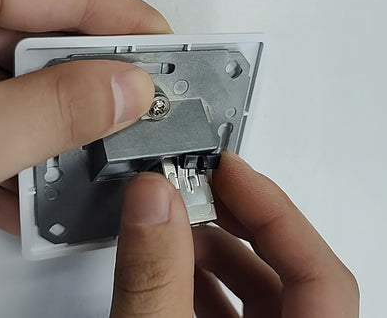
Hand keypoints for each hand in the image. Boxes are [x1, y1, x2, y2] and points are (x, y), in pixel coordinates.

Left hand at [0, 0, 169, 268]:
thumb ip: (51, 113)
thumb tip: (126, 90)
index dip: (124, 24)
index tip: (169, 57)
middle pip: (35, 29)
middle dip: (86, 87)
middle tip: (134, 126)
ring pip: (4, 75)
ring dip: (42, 130)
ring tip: (83, 170)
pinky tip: (24, 189)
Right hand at [110, 152, 358, 316]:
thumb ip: (155, 274)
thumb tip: (153, 198)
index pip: (320, 271)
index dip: (274, 209)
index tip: (230, 169)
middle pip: (289, 271)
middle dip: (237, 220)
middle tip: (200, 185)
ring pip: (260, 290)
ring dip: (214, 250)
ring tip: (173, 225)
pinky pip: (235, 312)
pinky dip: (202, 283)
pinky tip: (169, 269)